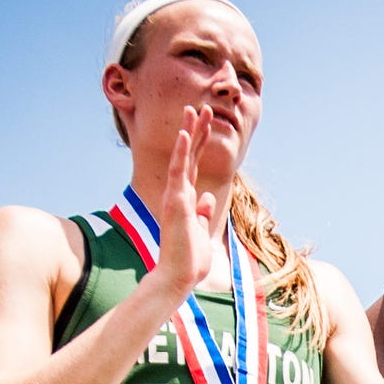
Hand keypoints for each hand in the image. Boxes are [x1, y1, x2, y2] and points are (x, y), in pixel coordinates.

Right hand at [151, 108, 220, 295]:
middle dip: (196, 130)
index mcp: (186, 198)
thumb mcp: (200, 229)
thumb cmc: (188, 258)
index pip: (193, 164)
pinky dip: (181, 153)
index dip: (199, 143)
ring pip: (183, 157)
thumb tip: (207, 197)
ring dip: (189, 133)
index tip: (205, 123)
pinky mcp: (176, 202)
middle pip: (189, 155)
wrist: (178, 276)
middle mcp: (179, 193)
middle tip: (202, 107)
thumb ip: (201, 211)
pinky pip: (179, 173)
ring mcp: (176, 196)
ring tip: (194, 110)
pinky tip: (185, 134)